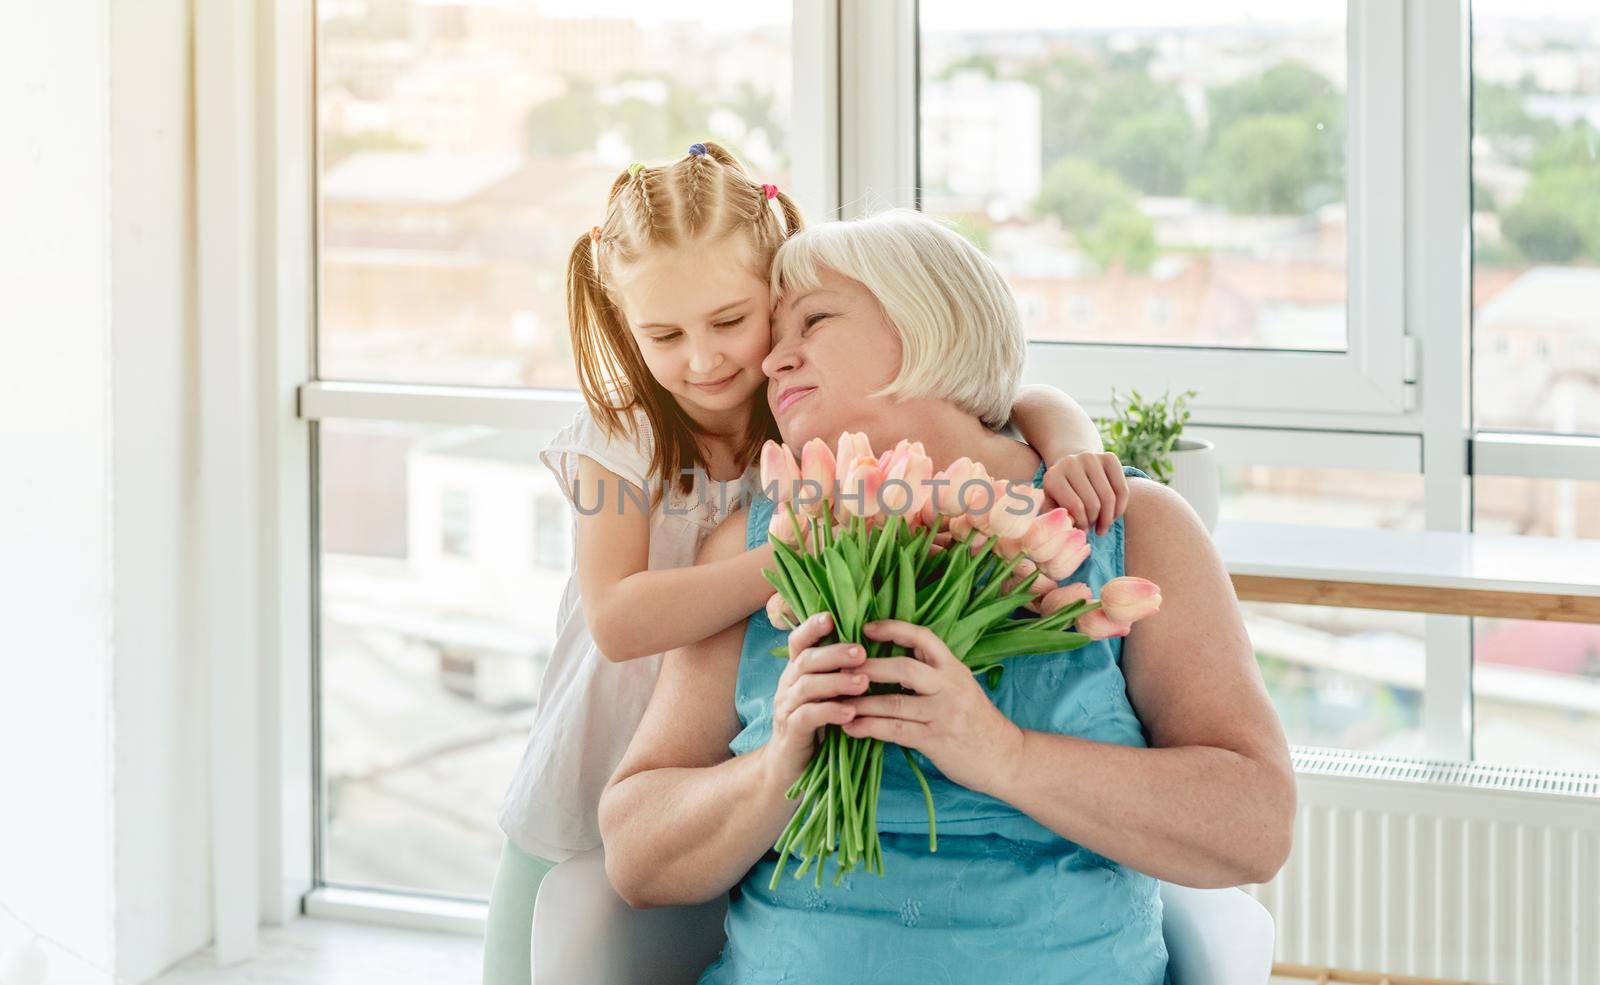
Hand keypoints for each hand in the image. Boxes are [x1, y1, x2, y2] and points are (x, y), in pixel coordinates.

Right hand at [763, 611, 867, 793]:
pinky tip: (850, 711)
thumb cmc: (817, 725)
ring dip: (837, 681)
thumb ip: (839, 673)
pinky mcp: (791, 732)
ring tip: (863, 683)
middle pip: (806, 659)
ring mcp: (786, 707)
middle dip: (834, 653)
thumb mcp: (825, 695)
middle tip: (862, 652)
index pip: (799, 641)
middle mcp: (788, 684)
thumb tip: (873, 647)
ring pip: (807, 685)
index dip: (812, 627)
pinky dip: (829, 711)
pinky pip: (807, 716)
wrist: (788, 766)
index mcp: (797, 671)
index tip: (832, 618)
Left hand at [839, 620, 1023, 798]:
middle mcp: (950, 686)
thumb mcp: (960, 686)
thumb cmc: (975, 720)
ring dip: (861, 701)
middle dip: (867, 667)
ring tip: (835, 700)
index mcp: (954, 668)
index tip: (865, 627)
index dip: (893, 629)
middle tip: (839, 668)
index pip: (923, 637)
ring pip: (894, 702)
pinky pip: (895, 731)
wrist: (1005, 757)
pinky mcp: (936, 740)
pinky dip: (869, 727)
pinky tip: (850, 727)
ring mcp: (943, 714)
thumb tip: (892, 656)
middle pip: (903, 668)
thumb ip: (932, 671)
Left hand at [1042, 450, 1127, 535]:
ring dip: (1108, 518)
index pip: (1075, 507)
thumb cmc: (1061, 495)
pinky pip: (1122, 489)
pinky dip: (1120, 507)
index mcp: (1053, 477)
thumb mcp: (1053, 507)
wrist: (1071, 467)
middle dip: (1095, 521)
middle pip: (1093, 504)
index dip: (1082, 524)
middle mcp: (1070, 463)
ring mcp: (1090, 458)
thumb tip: (1072, 527)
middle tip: (1093, 528)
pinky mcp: (1109, 457)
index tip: (1082, 531)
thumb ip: (1059, 518)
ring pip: (1109, 498)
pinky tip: (1113, 516)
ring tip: (1103, 526)